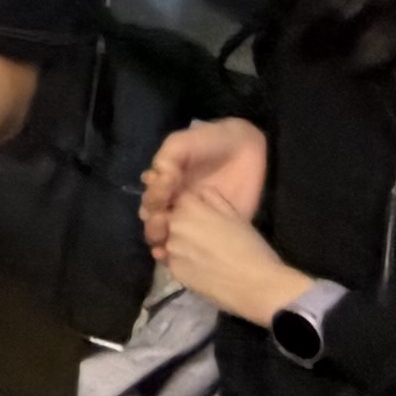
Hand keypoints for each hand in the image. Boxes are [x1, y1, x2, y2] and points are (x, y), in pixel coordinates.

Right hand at [140, 118, 268, 265]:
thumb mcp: (184, 142)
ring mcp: (196, 217)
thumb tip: (157, 180)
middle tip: (162, 221)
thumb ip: (167, 159)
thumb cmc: (212, 141)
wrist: (245, 146)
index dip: (151, 204)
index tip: (159, 201)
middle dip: (154, 225)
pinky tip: (173, 254)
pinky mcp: (216, 228)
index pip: (151, 201)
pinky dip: (183, 253)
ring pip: (172, 236)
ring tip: (165, 240)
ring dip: (163, 239)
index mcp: (166, 185)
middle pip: (156, 221)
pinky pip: (198, 244)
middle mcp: (176, 203)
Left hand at [164, 191, 310, 325]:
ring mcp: (171, 249)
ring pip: (168, 241)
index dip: (189, 208)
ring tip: (202, 254)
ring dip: (180, 245)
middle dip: (182, 226)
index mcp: (190, 206)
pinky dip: (182, 263)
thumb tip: (200, 193)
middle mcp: (175, 224)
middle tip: (202, 237)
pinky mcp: (173, 270)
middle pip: (170, 220)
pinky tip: (200, 268)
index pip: (178, 200)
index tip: (200, 217)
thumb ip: (213, 200)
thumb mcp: (235, 215)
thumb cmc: (251, 247)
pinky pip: (172, 261)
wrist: (256, 285)